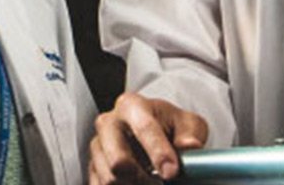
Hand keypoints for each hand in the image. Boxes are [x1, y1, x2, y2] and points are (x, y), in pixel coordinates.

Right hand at [89, 92, 208, 183]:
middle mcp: (109, 123)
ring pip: (110, 180)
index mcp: (132, 106)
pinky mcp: (92, 167)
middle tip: (159, 182)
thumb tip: (190, 145)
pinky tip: (135, 184)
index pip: (143, 129)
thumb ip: (191, 133)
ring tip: (150, 182)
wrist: (154, 134)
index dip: (159, 153)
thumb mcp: (188, 123)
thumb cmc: (168, 127)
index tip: (171, 172)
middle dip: (142, 178)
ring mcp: (98, 146)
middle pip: (117, 161)